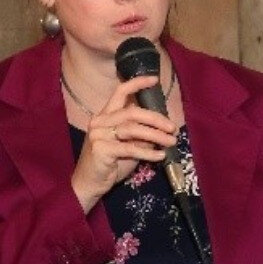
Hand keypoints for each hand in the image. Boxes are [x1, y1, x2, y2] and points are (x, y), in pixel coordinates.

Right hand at [71, 75, 178, 210]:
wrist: (90, 183)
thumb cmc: (111, 163)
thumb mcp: (128, 146)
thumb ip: (141, 136)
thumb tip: (162, 129)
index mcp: (105, 115)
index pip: (120, 92)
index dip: (137, 83)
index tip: (155, 80)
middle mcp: (100, 121)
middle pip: (132, 112)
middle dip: (156, 118)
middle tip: (172, 127)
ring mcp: (98, 134)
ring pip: (133, 129)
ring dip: (156, 135)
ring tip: (171, 141)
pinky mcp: (100, 149)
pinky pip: (130, 148)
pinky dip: (148, 152)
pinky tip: (160, 155)